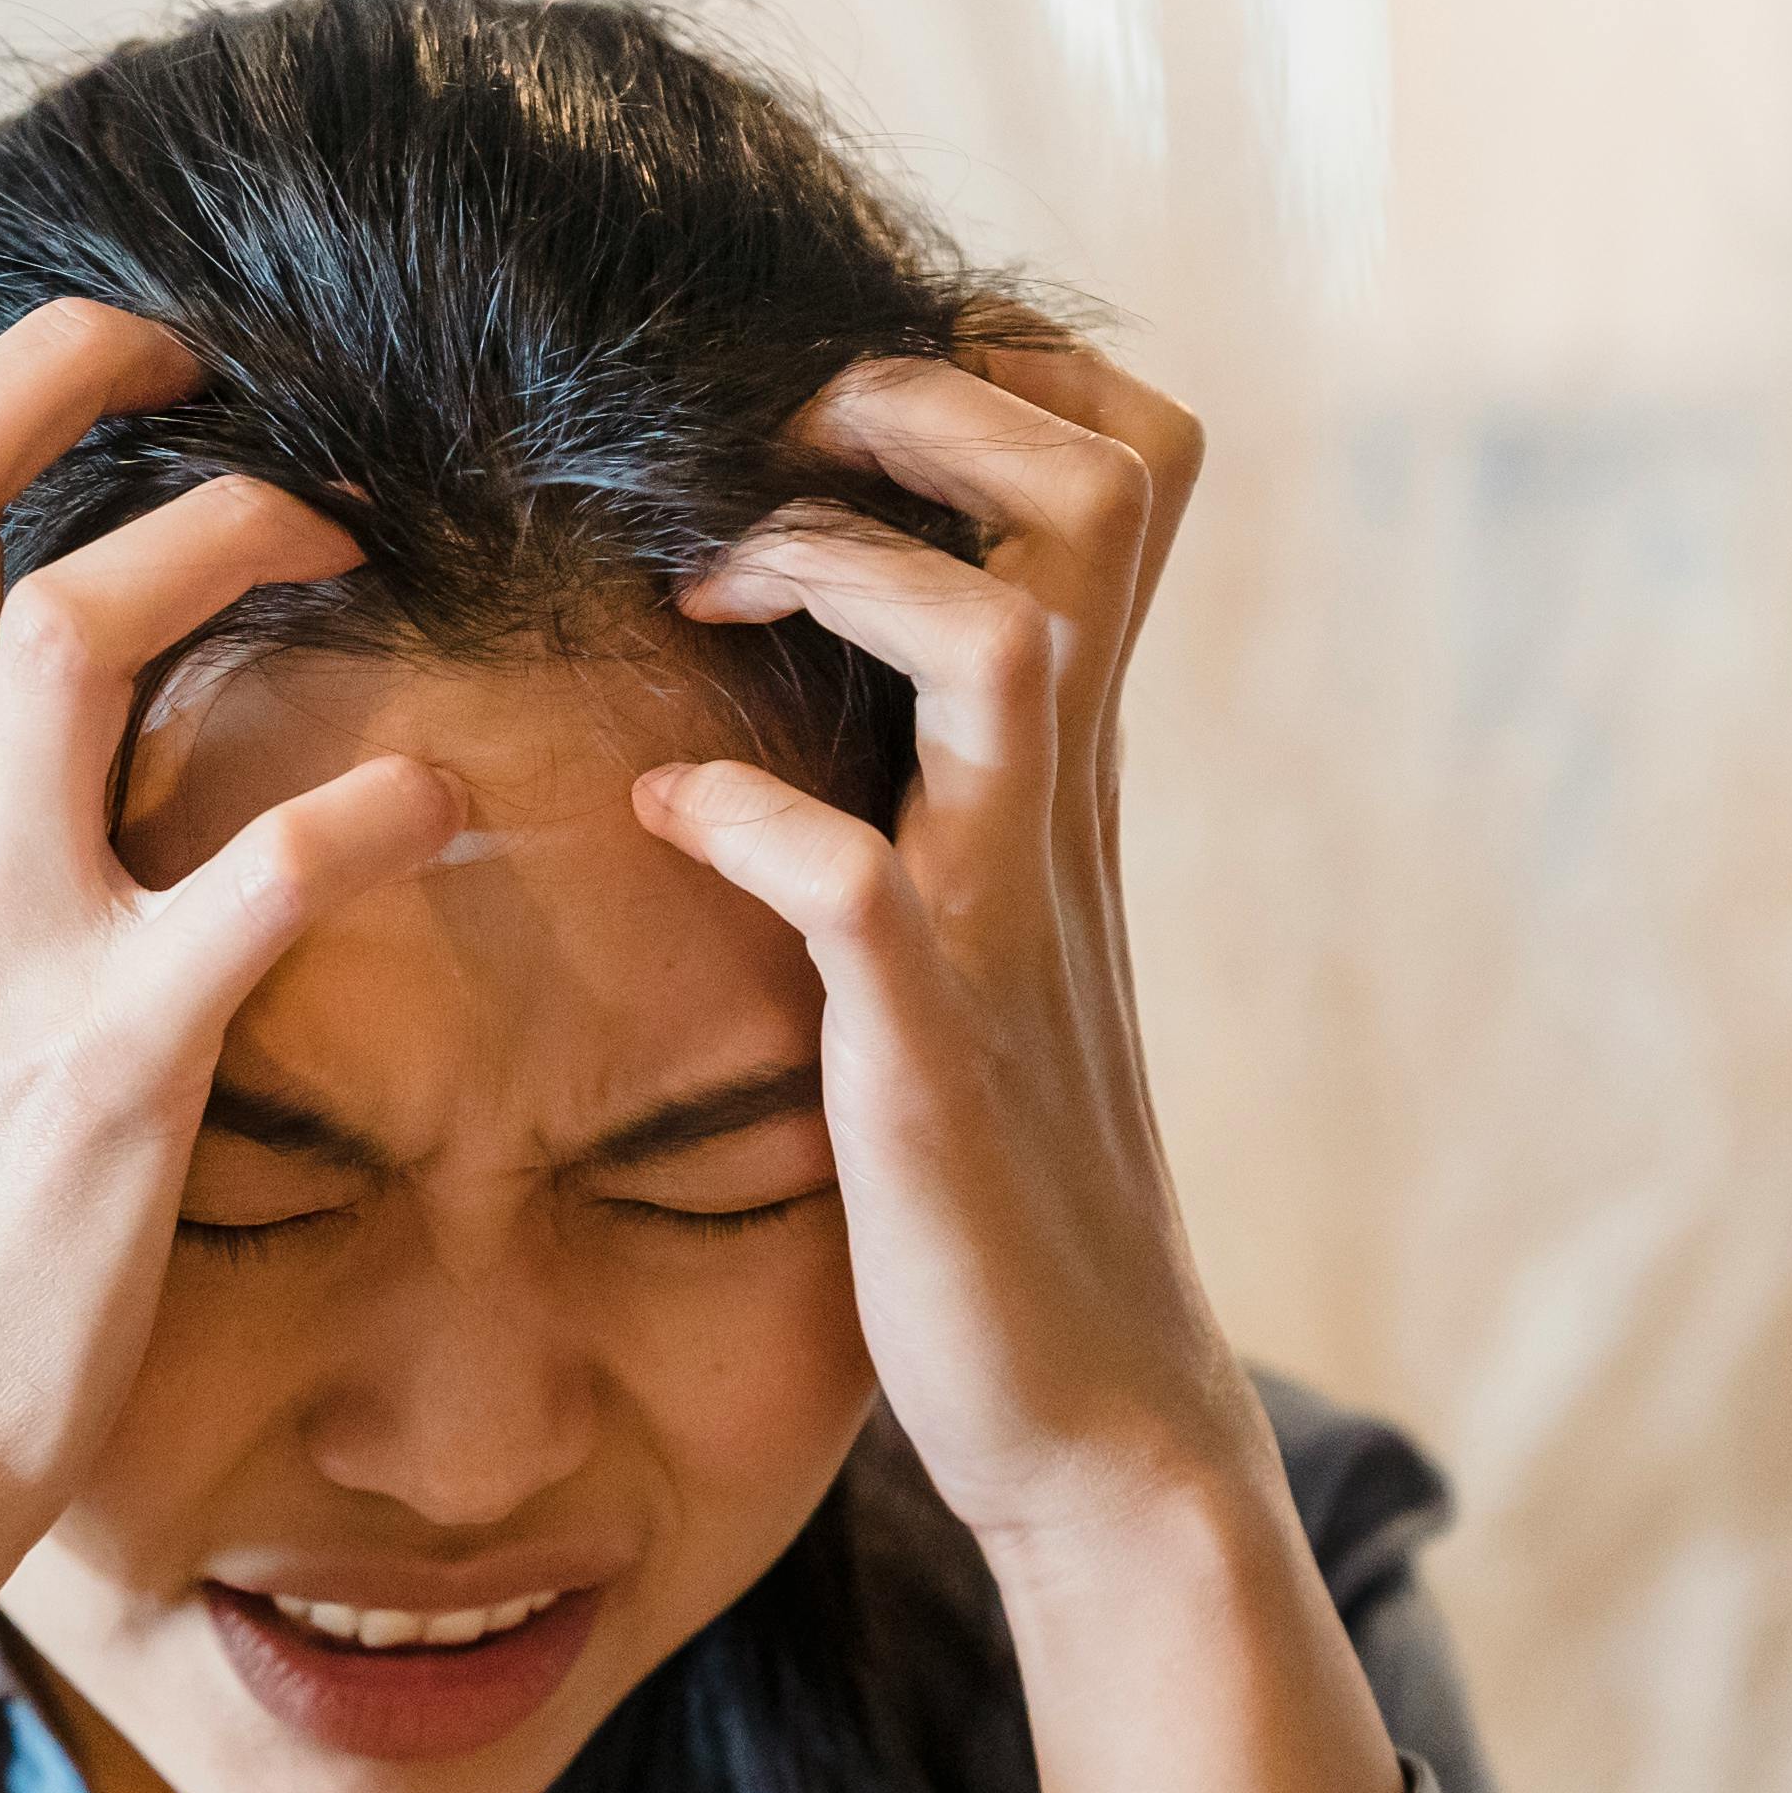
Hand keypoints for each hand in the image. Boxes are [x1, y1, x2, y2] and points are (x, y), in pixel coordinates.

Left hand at [649, 338, 1400, 1792]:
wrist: (1090, 1413)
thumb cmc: (996, 1174)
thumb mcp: (971, 932)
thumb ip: (927, 793)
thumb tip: (793, 667)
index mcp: (1062, 776)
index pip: (1127, 475)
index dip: (999, 378)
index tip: (832, 405)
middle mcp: (1063, 816)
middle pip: (1103, 494)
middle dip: (930, 408)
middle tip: (770, 450)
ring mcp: (1011, 924)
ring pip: (1011, 645)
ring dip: (845, 569)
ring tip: (703, 579)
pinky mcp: (935, 1055)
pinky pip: (859, 888)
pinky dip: (753, 821)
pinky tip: (664, 809)